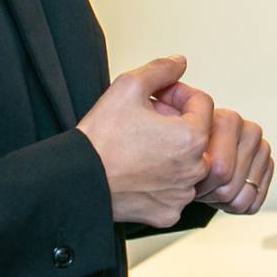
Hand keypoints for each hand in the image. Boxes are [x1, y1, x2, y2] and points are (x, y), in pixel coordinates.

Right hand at [76, 54, 213, 227]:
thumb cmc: (100, 139)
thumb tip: (180, 63)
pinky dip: (162, 180)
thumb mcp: (128, 86)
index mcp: (191, 138)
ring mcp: (181, 195)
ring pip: (187, 164)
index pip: (202, 103)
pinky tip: (140, 170)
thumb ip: (161, 69)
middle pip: (198, 134)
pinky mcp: (167, 213)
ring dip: (171, 151)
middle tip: (146, 119)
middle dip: (176, 122)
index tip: (157, 97)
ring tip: (141, 145)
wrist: (75, 182)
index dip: (178, 93)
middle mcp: (194, 170)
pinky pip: (174, 191)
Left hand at [192, 107, 272, 215]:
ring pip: (242, 199)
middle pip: (229, 188)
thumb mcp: (177, 146)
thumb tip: (200, 169)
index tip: (186, 177)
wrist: (195, 148)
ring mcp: (262, 150)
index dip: (198, 183)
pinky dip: (235, 205)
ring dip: (221, 200)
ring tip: (209, 186)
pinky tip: (223, 191)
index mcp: (229, 121)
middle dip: (208, 193)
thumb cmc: (185, 148)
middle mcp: (251, 132)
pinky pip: (253, 204)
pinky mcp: (268, 169)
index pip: (220, 170)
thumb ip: (187, 154)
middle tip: (197, 184)